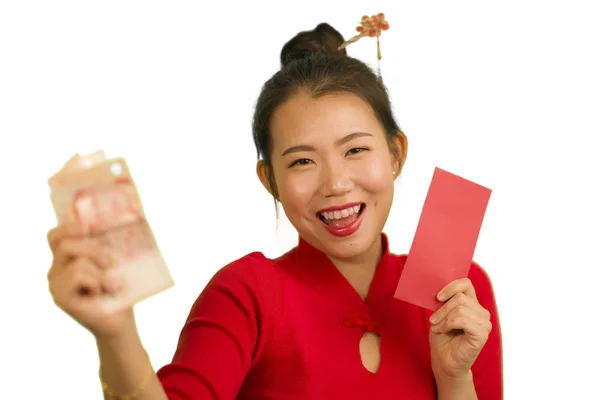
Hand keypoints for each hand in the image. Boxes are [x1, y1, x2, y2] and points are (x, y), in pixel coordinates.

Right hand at [47, 224, 134, 338]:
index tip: (86, 226)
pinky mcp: (60, 297)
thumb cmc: (119, 291)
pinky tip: (104, 293)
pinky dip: (98, 281)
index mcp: (66, 260)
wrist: (120, 322)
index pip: (55, 236)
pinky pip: (78, 276)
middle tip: (111, 263)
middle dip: (93, 249)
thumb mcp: (115, 263)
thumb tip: (127, 215)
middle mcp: (56, 271)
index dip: (67, 227)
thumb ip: (109, 245)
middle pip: (64, 244)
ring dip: (101, 271)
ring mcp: (55, 285)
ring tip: (112, 285)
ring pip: (77, 262)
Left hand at [428, 278, 491, 379]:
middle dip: (442, 308)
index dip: (451, 286)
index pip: (466, 283)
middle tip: (433, 320)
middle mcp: (481, 312)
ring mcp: (484, 323)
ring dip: (444, 318)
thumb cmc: (443, 338)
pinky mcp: (482, 334)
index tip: (438, 297)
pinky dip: (448, 324)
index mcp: (472, 304)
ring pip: (461, 308)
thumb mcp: (440, 315)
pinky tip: (443, 331)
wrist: (444, 361)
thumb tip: (439, 289)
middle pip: (460, 297)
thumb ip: (444, 301)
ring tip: (438, 327)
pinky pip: (462, 320)